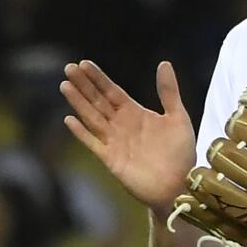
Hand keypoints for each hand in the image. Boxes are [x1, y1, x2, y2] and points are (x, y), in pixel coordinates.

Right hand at [60, 60, 195, 214]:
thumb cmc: (181, 152)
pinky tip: (69, 120)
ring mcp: (114, 142)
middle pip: (98, 101)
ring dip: (78, 103)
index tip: (84, 63)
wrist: (180, 183)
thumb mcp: (178, 117)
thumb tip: (164, 63)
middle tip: (68, 68)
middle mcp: (121, 125)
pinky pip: (93, 143)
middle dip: (83, 85)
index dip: (98, 78)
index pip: (111, 91)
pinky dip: (82, 133)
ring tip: (65, 86)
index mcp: (135, 113)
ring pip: (92, 118)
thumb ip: (169, 91)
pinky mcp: (111, 160)